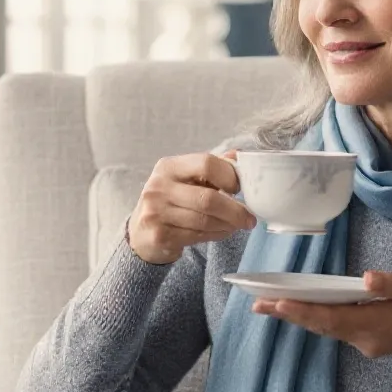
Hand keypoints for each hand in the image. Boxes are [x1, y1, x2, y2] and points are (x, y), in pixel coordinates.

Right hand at [128, 150, 255, 264]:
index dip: (229, 176)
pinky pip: (197, 236)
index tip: (239, 188)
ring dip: (228, 225)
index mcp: (168, 167)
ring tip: (237, 225)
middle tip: (250, 218)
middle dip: (235, 211)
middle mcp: (158, 187)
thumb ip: (211, 168)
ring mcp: (156, 212)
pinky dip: (216, 235)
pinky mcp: (159, 236)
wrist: (141, 233)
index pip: (206, 163)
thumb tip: (239, 156)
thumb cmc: (171, 201)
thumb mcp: (185, 179)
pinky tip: (222, 232)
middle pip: (208, 198)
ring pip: (205, 221)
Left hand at [252, 271, 391, 357]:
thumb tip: (365, 278)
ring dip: (298, 317)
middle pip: (321, 326)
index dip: (304, 311)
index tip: (279, 303)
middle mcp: (365, 338)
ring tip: (268, 305)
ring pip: (325, 329)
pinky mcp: (366, 339)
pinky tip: (299, 308)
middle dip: (289, 314)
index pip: (332, 318)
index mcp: (377, 323)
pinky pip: (334, 328)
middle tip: (257, 304)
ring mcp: (365, 342)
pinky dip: (314, 318)